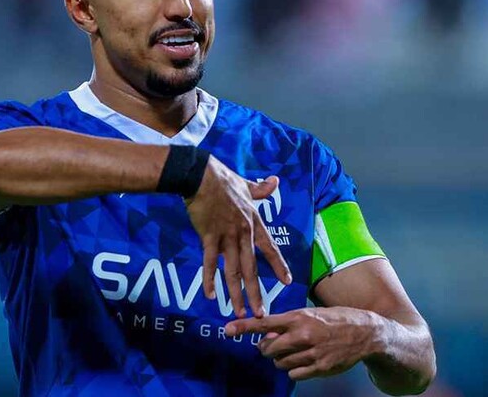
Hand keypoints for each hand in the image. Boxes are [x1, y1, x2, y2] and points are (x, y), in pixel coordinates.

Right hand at [185, 157, 291, 318]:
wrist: (200, 175)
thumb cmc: (222, 179)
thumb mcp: (246, 184)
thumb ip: (261, 189)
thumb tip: (275, 180)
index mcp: (253, 221)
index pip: (269, 248)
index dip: (277, 266)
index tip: (286, 282)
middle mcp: (243, 232)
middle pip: (251, 267)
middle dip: (256, 292)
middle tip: (261, 312)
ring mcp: (226, 236)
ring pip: (233, 270)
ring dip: (236, 293)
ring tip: (239, 311)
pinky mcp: (208, 236)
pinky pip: (210, 263)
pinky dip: (209, 280)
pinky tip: (210, 295)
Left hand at [225, 307, 379, 380]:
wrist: (365, 333)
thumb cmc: (334, 320)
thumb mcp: (310, 314)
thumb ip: (288, 324)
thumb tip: (268, 336)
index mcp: (298, 318)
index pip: (264, 322)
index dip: (244, 326)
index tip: (228, 329)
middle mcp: (302, 335)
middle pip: (268, 348)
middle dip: (266, 349)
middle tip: (272, 347)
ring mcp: (312, 353)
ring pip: (280, 363)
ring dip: (281, 360)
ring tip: (294, 352)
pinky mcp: (320, 368)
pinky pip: (294, 373)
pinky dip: (294, 369)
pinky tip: (303, 361)